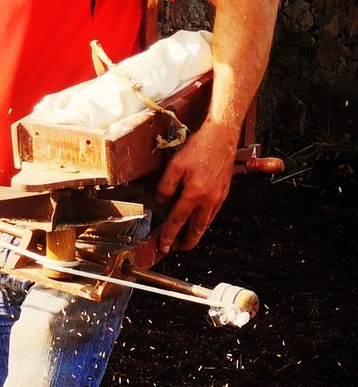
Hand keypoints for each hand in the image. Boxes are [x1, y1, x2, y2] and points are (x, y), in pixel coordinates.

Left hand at [154, 121, 238, 252]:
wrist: (222, 137)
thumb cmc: (197, 149)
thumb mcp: (174, 166)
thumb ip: (166, 187)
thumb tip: (161, 203)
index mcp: (194, 194)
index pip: (177, 220)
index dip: (169, 235)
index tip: (163, 247)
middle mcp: (209, 199)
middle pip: (196, 229)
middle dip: (186, 242)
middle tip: (176, 249)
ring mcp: (219, 197)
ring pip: (206, 223)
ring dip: (196, 233)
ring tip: (186, 239)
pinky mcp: (224, 192)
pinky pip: (213, 213)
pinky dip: (204, 222)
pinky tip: (198, 221)